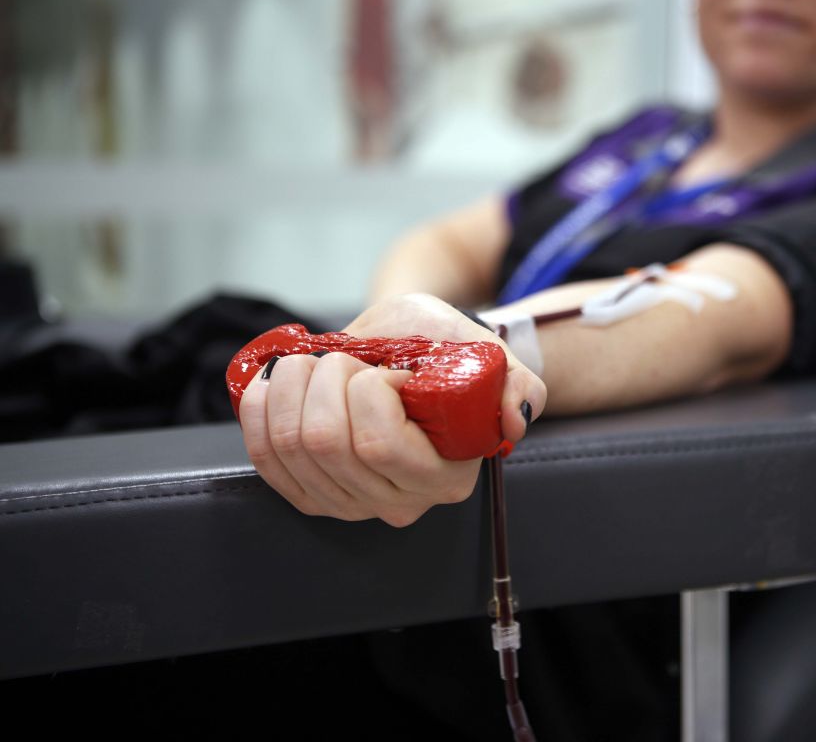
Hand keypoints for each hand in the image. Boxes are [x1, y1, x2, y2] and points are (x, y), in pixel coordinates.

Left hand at [237, 293, 546, 526]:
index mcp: (447, 476)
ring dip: (293, 386)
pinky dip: (261, 410)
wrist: (409, 354)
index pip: (381, 445)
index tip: (391, 367)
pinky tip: (276, 383)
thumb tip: (512, 416)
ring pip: (292, 445)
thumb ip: (514, 383)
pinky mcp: (310, 494)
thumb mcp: (483, 351)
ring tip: (317, 362)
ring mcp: (349, 505)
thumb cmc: (444, 350)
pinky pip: (266, 457)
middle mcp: (398, 502)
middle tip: (347, 357)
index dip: (370, 393)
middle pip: (328, 444)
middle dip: (326, 380)